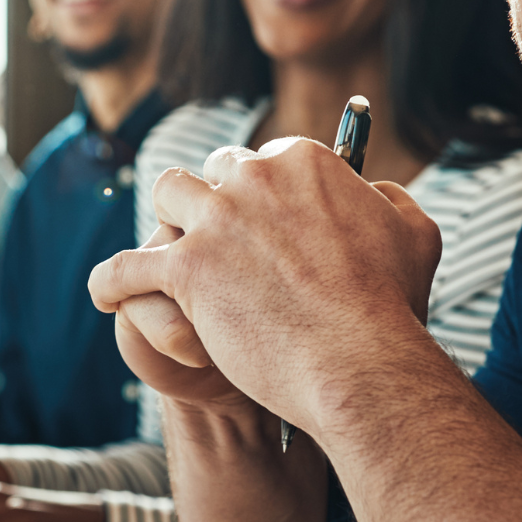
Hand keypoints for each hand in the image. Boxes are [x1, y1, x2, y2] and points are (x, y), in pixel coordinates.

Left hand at [87, 138, 441, 431]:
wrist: (359, 362)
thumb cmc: (392, 307)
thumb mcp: (414, 234)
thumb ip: (391, 200)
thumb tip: (376, 191)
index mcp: (305, 162)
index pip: (266, 159)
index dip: (260, 189)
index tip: (260, 216)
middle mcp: (255, 178)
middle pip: (215, 173)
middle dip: (215, 200)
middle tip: (216, 237)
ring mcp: (216, 221)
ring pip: (168, 196)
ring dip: (167, 220)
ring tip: (161, 250)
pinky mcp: (186, 269)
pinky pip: (127, 266)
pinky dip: (112, 279)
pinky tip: (107, 292)